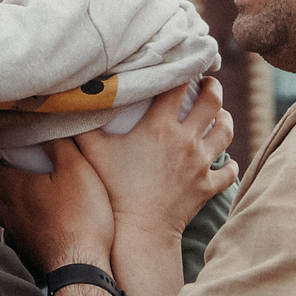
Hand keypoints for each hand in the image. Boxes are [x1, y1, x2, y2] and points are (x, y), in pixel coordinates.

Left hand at [0, 138, 115, 272]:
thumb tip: (46, 135)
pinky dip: (26, 236)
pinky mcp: (30, 257)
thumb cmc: (80, 215)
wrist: (81, 267)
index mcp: (17, 190)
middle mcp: (12, 214)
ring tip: (36, 208)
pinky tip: (44, 233)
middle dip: (6, 191)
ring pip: (6, 222)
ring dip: (15, 214)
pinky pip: (19, 243)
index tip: (19, 162)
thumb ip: (59, 147)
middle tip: (28, 184)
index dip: (2, 166)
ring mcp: (19, 239)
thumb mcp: (77, 169)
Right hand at [73, 78, 235, 240]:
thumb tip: (65, 104)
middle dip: (213, 88)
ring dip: (226, 119)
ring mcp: (200, 163)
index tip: (185, 65)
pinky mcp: (208, 186)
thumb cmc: (115, 190)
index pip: (178, 86)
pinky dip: (230, 165)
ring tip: (221, 114)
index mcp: (160, 126)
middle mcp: (186, 140)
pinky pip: (228, 171)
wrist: (140, 230)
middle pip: (212, 102)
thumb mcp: (94, 153)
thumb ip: (82, 126)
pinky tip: (227, 162)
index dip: (184, 71)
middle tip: (209, 83)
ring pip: (226, 131)